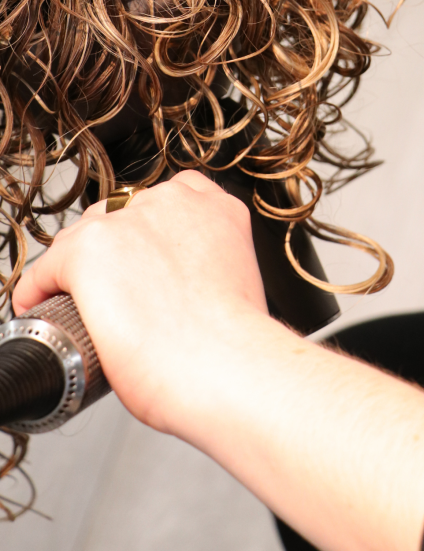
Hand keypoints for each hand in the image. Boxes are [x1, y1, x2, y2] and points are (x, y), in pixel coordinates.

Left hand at [11, 171, 423, 550]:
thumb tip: (189, 293)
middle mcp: (170, 200)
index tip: (144, 265)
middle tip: (121, 297)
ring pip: (82, 240)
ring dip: (80, 273)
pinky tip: (44, 308)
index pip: (164, 201)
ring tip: (86, 309)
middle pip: (120, 216)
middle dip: (115, 254)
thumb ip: (214, 265)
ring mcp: (128, 220)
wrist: (228, 366)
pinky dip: (40, 291)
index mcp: (215, 203)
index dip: (147, 237)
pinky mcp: (91, 249)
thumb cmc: (240, 345)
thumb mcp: (239, 282)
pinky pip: (45, 270)